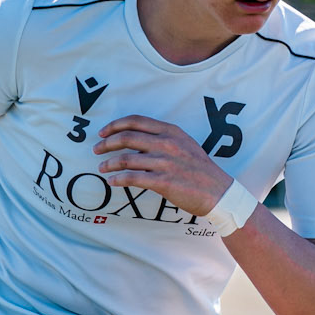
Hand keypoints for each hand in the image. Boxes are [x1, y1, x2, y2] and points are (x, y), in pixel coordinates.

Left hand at [95, 116, 232, 219]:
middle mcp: (167, 143)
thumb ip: (163, 139)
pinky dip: (118, 179)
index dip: (115, 125)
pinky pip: (133, 178)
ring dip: (109, 163)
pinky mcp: (163, 181)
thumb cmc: (200, 170)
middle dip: (106, 143)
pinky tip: (112, 181)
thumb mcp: (185, 145)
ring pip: (126, 159)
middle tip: (96, 149)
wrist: (219, 192)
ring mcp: (165, 162)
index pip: (136, 121)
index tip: (103, 133)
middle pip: (127, 137)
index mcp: (171, 131)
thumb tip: (137, 140)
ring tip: (101, 167)